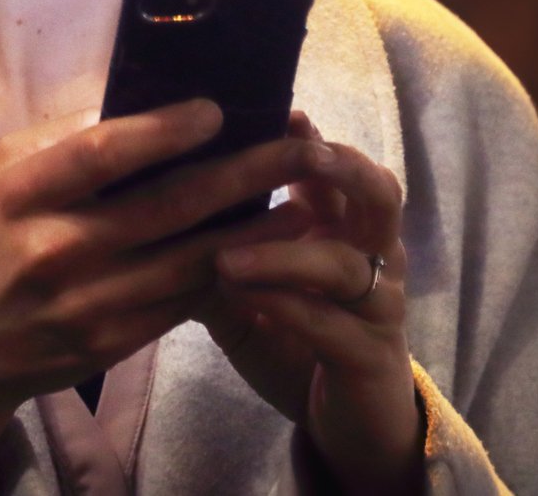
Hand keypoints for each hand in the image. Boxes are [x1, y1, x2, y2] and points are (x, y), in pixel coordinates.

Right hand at [0, 100, 326, 479]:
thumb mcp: (7, 174)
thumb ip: (71, 137)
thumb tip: (150, 98)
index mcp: (24, 193)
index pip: (101, 153)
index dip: (163, 130)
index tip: (217, 110)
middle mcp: (55, 248)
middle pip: (168, 205)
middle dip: (245, 173)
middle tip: (301, 148)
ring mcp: (88, 302)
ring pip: (191, 259)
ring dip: (258, 230)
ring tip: (305, 198)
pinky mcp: (113, 343)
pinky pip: (186, 301)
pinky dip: (232, 272)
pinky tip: (270, 250)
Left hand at [202, 114, 421, 495]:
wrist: (356, 423)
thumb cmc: (301, 343)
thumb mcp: (255, 291)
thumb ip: (225, 247)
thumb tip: (158, 203)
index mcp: (349, 230)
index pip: (340, 169)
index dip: (311, 139)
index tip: (275, 113)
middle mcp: (376, 256)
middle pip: (378, 194)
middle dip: (338, 168)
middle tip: (294, 153)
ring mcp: (379, 305)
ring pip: (347, 263)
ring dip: (286, 252)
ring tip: (229, 253)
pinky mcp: (369, 355)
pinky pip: (330, 324)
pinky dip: (285, 307)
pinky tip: (243, 298)